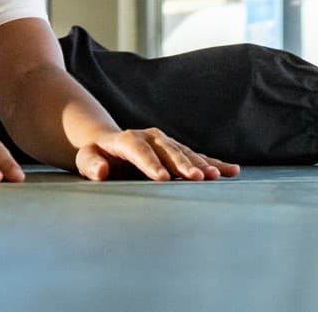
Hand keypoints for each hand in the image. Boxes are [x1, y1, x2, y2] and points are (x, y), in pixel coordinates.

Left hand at [75, 128, 239, 181]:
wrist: (108, 144)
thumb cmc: (95, 156)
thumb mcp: (85, 159)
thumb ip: (91, 164)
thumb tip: (101, 170)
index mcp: (126, 140)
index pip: (138, 150)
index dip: (150, 164)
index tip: (162, 179)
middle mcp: (149, 137)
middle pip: (167, 151)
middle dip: (182, 164)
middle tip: (196, 178)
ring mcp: (165, 142)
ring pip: (185, 153)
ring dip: (201, 164)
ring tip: (216, 177)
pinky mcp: (176, 150)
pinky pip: (197, 157)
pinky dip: (214, 164)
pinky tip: (232, 171)